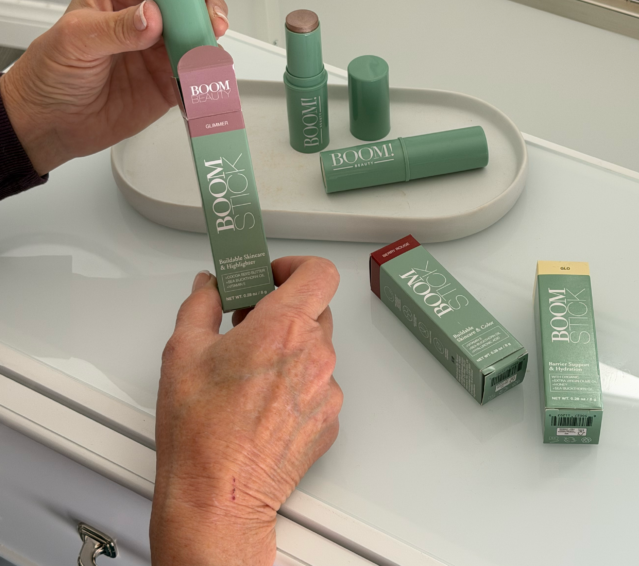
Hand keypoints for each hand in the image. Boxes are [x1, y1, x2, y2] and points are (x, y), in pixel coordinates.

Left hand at [0, 0, 228, 174]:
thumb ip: (116, 27)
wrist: (54, 122)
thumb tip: (151, 16)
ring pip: (197, 34)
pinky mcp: (169, 79)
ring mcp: (159, 48)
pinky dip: (206, 71)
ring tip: (208, 49)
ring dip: (210, 40)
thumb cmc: (51, 74)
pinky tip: (206, 72)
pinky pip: (196, 71)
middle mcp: (143, 16)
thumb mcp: (75, 40)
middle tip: (211, 22)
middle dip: (205, 8)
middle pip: (186, 0)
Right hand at [150, 257, 342, 565]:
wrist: (218, 497)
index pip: (319, 272)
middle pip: (316, 309)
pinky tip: (263, 403)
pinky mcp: (329, 420)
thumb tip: (209, 286)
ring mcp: (326, 390)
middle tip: (250, 322)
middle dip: (285, 309)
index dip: (296, 266)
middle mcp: (314, 356)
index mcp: (283, 328)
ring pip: (316, 350)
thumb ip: (201, 304)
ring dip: (290, 349)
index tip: (273, 276)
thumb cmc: (200, 432)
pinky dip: (297, 384)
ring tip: (251, 371)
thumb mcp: (183, 351)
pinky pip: (319, 386)